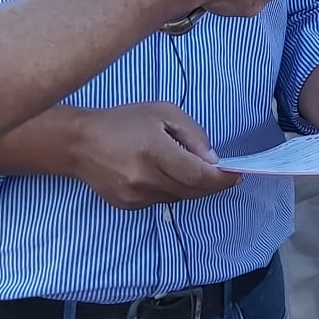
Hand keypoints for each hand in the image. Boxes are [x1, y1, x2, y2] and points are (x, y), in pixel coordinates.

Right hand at [69, 102, 239, 209]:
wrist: (80, 143)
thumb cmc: (125, 121)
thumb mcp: (164, 113)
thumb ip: (193, 135)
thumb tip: (213, 161)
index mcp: (154, 151)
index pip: (198, 176)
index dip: (221, 179)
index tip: (237, 175)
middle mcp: (144, 178)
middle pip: (191, 191)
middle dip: (212, 185)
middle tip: (225, 176)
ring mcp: (134, 196)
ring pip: (178, 198)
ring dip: (192, 187)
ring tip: (191, 169)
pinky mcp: (127, 206)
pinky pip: (161, 201)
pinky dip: (172, 190)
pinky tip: (165, 174)